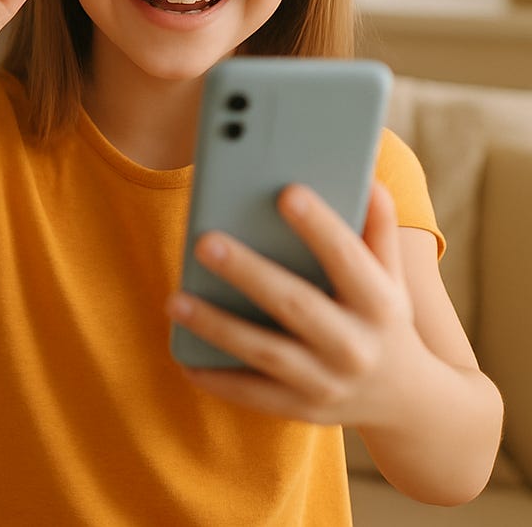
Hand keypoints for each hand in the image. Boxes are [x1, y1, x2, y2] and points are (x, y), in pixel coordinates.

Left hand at [167, 182, 425, 426]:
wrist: (409, 403)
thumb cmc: (385, 319)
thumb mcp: (392, 276)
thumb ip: (378, 228)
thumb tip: (366, 176)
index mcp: (381, 305)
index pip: (349, 259)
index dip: (320, 226)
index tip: (287, 191)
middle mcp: (356, 346)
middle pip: (297, 305)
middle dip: (249, 273)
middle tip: (205, 241)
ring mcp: (329, 383)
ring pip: (266, 353)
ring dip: (217, 326)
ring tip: (175, 299)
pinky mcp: (303, 409)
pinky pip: (252, 396)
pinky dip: (217, 378)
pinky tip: (183, 355)